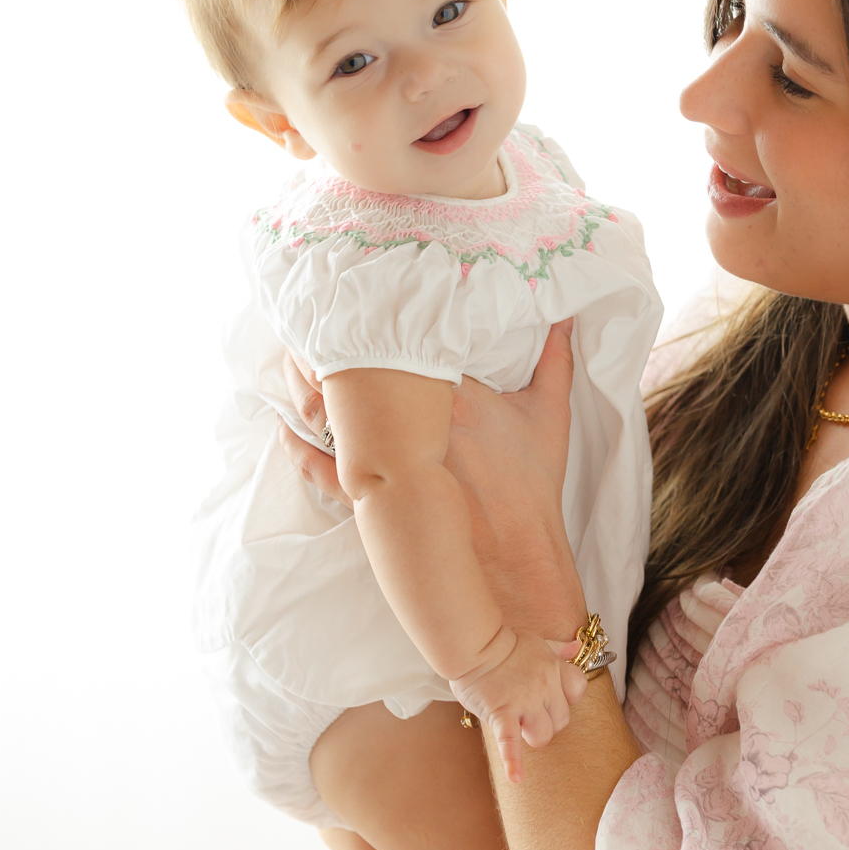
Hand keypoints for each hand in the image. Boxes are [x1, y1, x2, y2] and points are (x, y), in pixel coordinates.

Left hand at [276, 325, 582, 635]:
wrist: (517, 558)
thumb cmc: (531, 487)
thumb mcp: (549, 417)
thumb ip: (554, 361)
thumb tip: (564, 319)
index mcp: (448, 394)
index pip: (403, 340)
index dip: (375, 314)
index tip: (360, 291)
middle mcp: (409, 423)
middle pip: (354, 370)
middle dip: (328, 339)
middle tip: (311, 312)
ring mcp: (386, 461)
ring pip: (329, 413)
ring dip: (305, 385)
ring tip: (290, 356)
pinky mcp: (372, 499)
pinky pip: (321, 469)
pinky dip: (297, 447)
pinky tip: (284, 426)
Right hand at [451, 629, 587, 783]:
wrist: (473, 644)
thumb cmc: (503, 643)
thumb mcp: (536, 641)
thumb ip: (558, 649)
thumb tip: (575, 647)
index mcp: (552, 668)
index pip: (578, 690)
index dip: (567, 697)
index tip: (552, 697)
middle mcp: (544, 685)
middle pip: (561, 720)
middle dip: (548, 722)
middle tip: (530, 715)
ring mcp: (523, 701)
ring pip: (543, 735)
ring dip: (533, 736)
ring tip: (519, 728)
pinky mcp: (501, 713)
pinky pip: (510, 741)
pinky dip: (512, 761)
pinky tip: (516, 777)